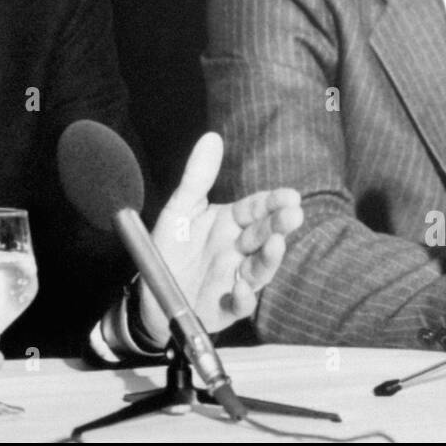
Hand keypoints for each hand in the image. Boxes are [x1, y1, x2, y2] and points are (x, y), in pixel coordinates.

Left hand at [137, 133, 302, 348]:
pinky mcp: (225, 307)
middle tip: (294, 215)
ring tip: (276, 245)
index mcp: (231, 224)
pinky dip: (244, 298)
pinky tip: (241, 287)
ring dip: (270, 258)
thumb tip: (212, 137)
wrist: (151, 293)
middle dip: (280, 225)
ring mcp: (235, 279)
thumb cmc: (170, 247)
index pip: (256, 209)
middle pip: (264, 236)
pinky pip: (239, 305)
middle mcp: (238, 250)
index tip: (290, 195)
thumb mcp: (179, 209)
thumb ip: (197, 177)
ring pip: (259, 269)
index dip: (272, 202)